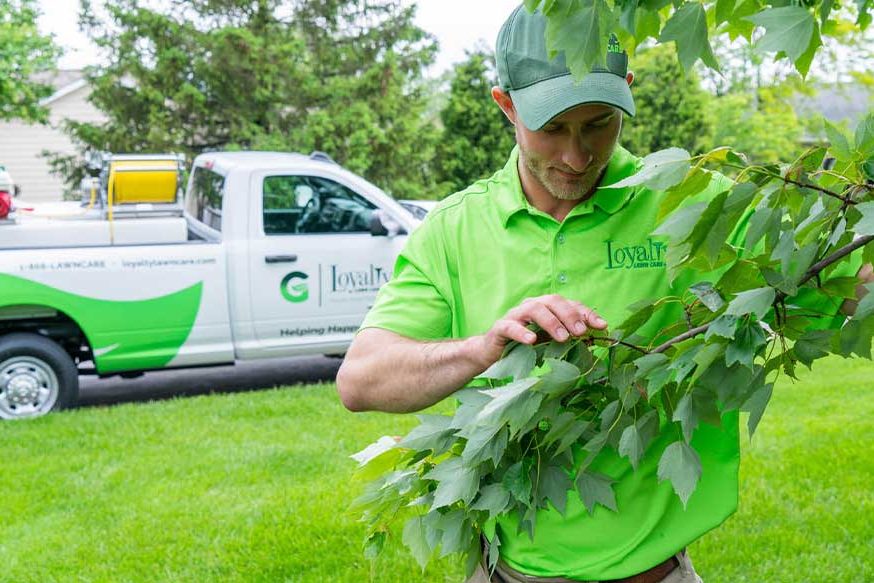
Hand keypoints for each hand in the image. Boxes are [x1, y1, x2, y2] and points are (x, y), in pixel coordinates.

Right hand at [468, 294, 606, 368]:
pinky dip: (522, 332)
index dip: (586, 313)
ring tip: (562, 338)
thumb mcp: (549, 343)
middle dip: (570, 315)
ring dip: (551, 322)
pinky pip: (510, 326)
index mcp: (547, 308)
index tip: (601, 325)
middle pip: (553, 301)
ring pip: (534, 309)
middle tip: (582, 332)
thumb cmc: (524, 347)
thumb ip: (568, 338)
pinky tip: (531, 340)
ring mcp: (515, 315)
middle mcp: (532, 306)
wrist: (492, 354)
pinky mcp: (500, 328)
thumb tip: (594, 340)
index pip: (570, 304)